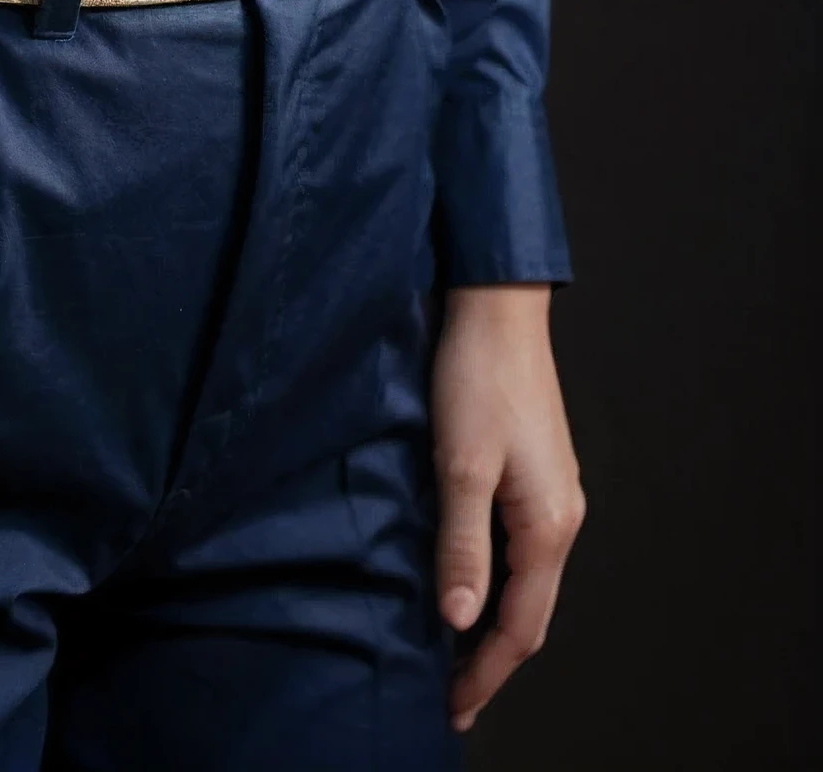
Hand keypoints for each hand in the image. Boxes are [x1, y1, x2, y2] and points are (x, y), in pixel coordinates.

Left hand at [432, 282, 585, 733]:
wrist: (497, 307)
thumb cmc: (477, 377)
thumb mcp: (460, 464)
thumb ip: (462, 544)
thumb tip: (459, 619)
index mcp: (548, 524)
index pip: (522, 626)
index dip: (487, 672)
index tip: (453, 706)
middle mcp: (562, 517)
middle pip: (532, 612)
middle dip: (492, 659)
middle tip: (451, 695)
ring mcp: (553, 495)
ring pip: (528, 582)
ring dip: (495, 622)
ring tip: (454, 654)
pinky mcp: (537, 475)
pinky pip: (522, 551)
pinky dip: (498, 583)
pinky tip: (469, 584)